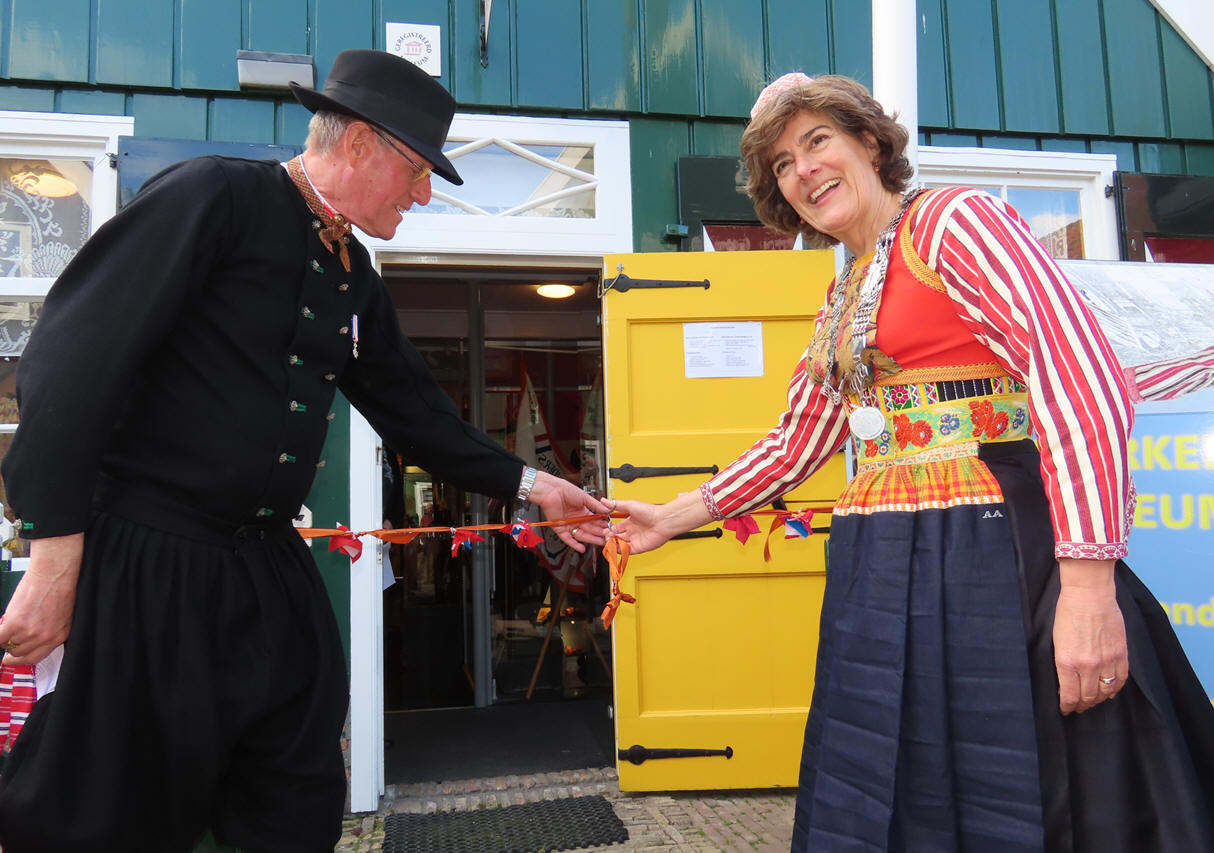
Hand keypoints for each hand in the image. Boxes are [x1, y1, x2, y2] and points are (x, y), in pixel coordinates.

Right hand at [0, 533, 83, 665]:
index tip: (13, 659)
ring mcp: (29, 632)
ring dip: (6, 636)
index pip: (35, 657)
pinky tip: (1, 628)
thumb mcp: (60, 616)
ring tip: (9, 626)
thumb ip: (48, 631)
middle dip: (12, 647)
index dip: (21, 659)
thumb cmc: (59, 588)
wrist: (54, 572)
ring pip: (8, 644)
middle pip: (20, 653)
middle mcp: (44, 637)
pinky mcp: (15, 623)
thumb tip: (32, 639)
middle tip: (8, 641)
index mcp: (58, 636)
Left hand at [529, 470, 610, 551]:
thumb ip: (596, 505)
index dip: (602, 525)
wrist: (551, 490)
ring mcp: (569, 524)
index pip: (595, 521)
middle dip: (599, 533)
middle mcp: (576, 519)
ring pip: (581, 535)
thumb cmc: (565, 490)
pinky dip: (574, 544)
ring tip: (599, 542)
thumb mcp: (584, 497)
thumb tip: (607, 510)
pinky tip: (582, 548)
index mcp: (582, 511)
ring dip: (590, 539)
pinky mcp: (560, 528)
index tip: (610, 528)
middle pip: (589, 529)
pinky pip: (568, 538)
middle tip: (607, 537)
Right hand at [610, 491, 712, 554]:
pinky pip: (627, 551)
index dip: (608, 530)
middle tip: (605, 537)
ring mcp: (635, 540)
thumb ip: (616, 505)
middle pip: (616, 538)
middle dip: (609, 538)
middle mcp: (632, 532)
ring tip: (609, 542)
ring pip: (620, 545)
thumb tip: (604, 500)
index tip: (603, 531)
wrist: (663, 521)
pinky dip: (620, 550)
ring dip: (613, 544)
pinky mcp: (639, 548)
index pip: (615, 529)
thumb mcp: (630, 505)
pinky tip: (616, 547)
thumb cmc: (650, 512)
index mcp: (629, 522)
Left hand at [1053, 558, 1126, 714]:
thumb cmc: (1067, 612)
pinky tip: (1109, 691)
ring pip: (1105, 691)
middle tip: (1078, 707)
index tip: (1065, 710)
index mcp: (1067, 661)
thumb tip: (1065, 681)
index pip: (1069, 695)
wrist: (1089, 594)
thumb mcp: (1056, 640)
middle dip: (1082, 705)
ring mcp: (1107, 660)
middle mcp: (1088, 665)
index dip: (1067, 706)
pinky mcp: (1121, 654)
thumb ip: (1062, 662)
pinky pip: (1121, 680)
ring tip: (1092, 701)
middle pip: (1087, 696)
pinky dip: (1115, 689)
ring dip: (1098, 699)